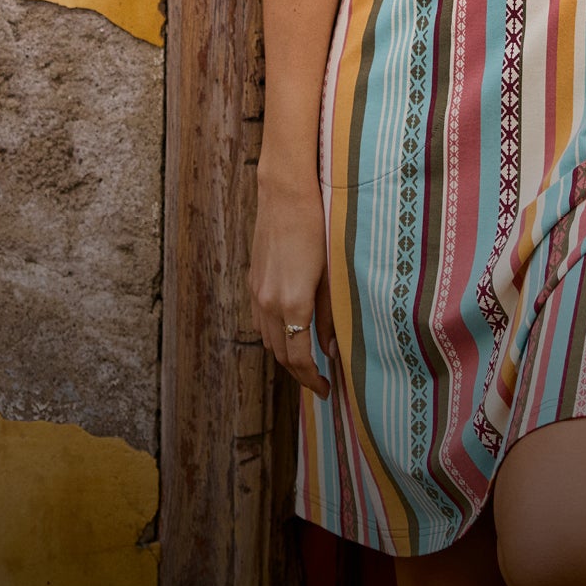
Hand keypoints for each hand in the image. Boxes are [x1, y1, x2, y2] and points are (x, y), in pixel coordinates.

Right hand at [250, 171, 337, 397]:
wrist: (286, 194)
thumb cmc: (319, 227)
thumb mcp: (333, 272)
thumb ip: (330, 312)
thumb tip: (330, 348)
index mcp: (291, 303)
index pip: (298, 357)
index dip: (312, 379)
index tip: (327, 390)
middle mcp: (268, 303)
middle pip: (280, 353)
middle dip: (299, 373)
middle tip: (321, 383)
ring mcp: (256, 292)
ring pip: (267, 339)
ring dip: (286, 354)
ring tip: (309, 362)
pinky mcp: (253, 280)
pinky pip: (260, 320)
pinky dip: (274, 335)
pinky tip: (291, 332)